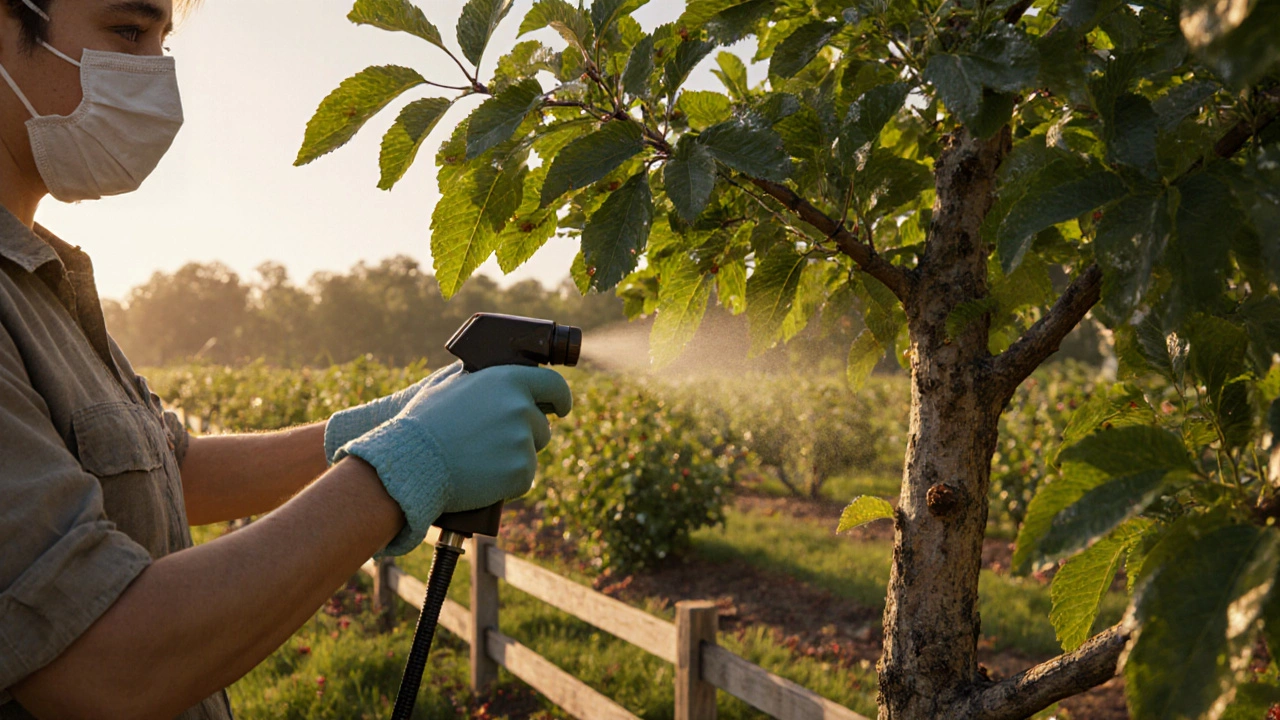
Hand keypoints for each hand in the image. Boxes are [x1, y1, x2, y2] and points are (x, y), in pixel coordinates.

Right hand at [335, 365, 572, 555]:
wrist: (412, 463)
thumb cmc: (423, 423)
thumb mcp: (448, 384)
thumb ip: (481, 378)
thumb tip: (494, 375)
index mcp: (508, 380)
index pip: (554, 384)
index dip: (560, 398)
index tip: (561, 407)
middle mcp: (521, 407)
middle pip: (542, 425)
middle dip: (525, 434)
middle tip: (494, 443)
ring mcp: (523, 440)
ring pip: (532, 452)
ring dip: (515, 458)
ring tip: (480, 459)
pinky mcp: (521, 472)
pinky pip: (524, 478)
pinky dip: (508, 482)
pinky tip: (482, 477)